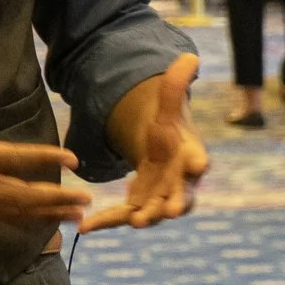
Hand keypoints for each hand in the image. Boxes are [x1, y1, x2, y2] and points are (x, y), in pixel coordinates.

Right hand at [0, 56, 89, 225]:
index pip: (16, 159)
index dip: (46, 159)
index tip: (73, 160)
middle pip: (21, 197)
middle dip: (56, 200)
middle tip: (86, 201)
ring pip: (10, 213)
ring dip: (43, 214)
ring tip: (71, 216)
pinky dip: (17, 219)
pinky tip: (32, 218)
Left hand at [84, 53, 206, 232]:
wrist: (160, 157)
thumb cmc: (169, 134)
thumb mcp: (167, 108)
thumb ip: (175, 85)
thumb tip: (189, 56)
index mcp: (188, 157)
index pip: (198, 160)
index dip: (199, 162)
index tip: (200, 164)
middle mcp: (178, 184)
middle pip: (181, 196)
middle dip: (176, 203)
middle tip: (169, 211)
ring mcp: (158, 199)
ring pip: (153, 212)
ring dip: (145, 217)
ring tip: (136, 222)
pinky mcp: (137, 208)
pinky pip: (122, 217)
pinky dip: (105, 223)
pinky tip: (84, 228)